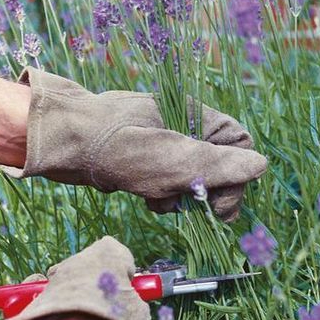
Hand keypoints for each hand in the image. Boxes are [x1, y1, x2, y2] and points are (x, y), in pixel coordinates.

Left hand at [5, 68, 266, 221]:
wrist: (58, 144)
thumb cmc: (114, 147)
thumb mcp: (170, 160)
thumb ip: (217, 165)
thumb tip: (261, 165)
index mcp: (195, 116)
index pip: (238, 145)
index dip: (234, 176)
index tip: (216, 204)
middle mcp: (183, 125)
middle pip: (216, 165)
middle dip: (201, 190)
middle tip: (182, 204)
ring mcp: (162, 141)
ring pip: (190, 178)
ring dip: (176, 195)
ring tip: (153, 196)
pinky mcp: (144, 157)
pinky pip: (165, 181)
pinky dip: (157, 193)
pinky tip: (140, 194)